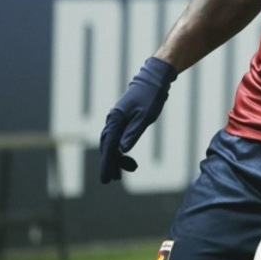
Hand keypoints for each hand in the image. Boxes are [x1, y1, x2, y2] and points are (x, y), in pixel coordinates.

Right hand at [98, 57, 177, 182]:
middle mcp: (112, 119)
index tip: (106, 179)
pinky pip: (116, 136)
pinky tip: (125, 156)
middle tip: (113, 180)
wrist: (153, 79)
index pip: (109, 147)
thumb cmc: (151, 96)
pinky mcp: (122, 117)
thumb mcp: (145, 116)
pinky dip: (119, 148)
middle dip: (109, 163)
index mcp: (116, 119)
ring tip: (124, 171)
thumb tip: (122, 150)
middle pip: (107, 146)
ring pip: (111, 142)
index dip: (107, 164)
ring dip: (115, 157)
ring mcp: (116, 118)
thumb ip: (133, 133)